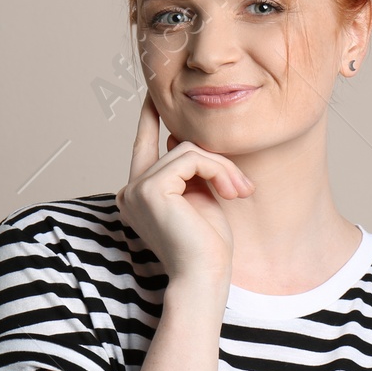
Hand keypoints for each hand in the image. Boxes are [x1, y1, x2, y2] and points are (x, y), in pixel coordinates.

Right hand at [116, 93, 252, 286]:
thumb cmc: (207, 245)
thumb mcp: (200, 196)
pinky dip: (218, 171)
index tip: (153, 94)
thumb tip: (181, 138)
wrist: (205, 276)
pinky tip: (229, 193)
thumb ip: (189, 169)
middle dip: (218, 162)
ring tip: (238, 192)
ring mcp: (137, 188)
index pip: (142, 144)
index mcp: (139, 193)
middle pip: (180, 146)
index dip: (148, 117)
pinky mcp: (151, 188)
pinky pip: (193, 158)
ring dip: (223, 169)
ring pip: (189, 150)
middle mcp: (130, 190)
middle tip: (241, 188)